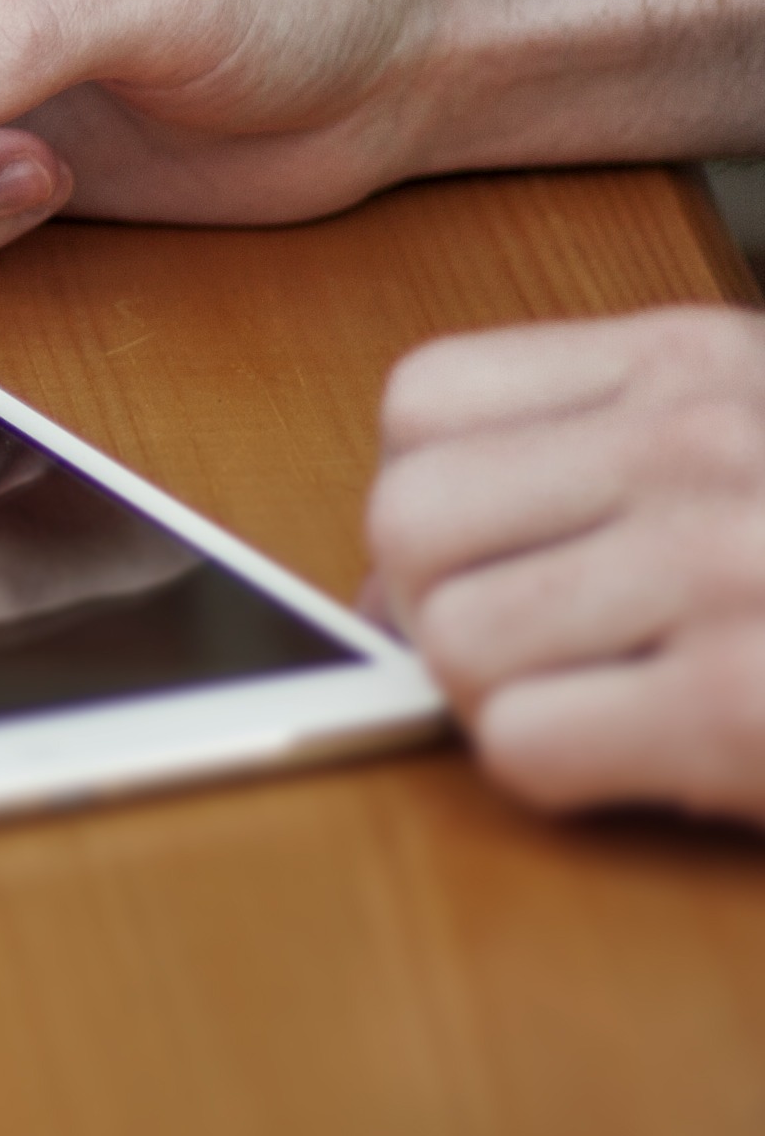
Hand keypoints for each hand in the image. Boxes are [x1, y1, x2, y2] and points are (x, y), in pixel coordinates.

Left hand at [366, 307, 764, 826]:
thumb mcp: (756, 437)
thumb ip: (606, 456)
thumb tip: (406, 567)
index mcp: (694, 363)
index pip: (423, 404)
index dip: (430, 500)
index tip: (487, 559)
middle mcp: (697, 446)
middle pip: (410, 523)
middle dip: (443, 608)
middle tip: (534, 658)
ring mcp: (723, 571)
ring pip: (450, 639)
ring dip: (501, 698)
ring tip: (611, 705)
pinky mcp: (742, 710)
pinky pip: (520, 743)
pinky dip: (561, 772)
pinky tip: (658, 759)